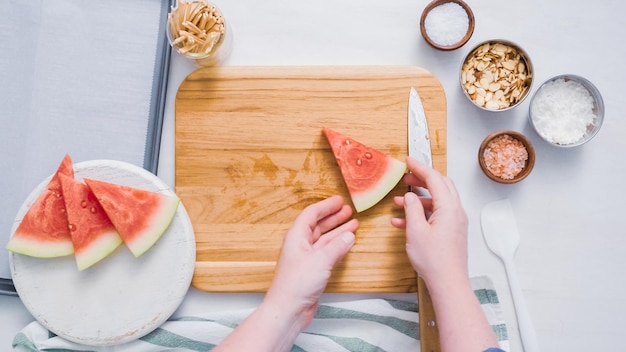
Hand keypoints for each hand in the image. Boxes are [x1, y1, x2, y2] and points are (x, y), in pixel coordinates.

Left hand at [265, 195, 358, 329]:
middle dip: (333, 217)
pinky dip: (337, 247)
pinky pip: (327, 253)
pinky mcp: (312, 271)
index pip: (311, 214)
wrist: (289, 309)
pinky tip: (347, 243)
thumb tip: (349, 236)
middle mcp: (300, 245)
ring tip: (352, 225)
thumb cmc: (297, 284)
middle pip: (318, 225)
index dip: (326, 206)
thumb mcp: (321, 260)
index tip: (339, 201)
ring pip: (324, 239)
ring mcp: (306, 258)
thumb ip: (337, 246)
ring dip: (338, 232)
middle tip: (348, 211)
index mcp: (296, 237)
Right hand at [391, 157, 468, 287]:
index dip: (420, 167)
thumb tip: (410, 197)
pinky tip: (402, 222)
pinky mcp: (451, 232)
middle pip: (440, 186)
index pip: (434, 179)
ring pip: (436, 201)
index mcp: (449, 207)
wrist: (448, 283)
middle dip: (421, 180)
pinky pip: (435, 215)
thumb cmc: (435, 260)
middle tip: (405, 178)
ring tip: (399, 202)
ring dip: (418, 199)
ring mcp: (454, 222)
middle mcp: (455, 212)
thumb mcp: (416, 231)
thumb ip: (412, 210)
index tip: (408, 161)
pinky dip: (420, 214)